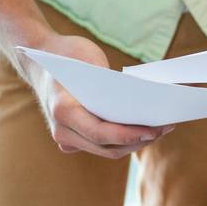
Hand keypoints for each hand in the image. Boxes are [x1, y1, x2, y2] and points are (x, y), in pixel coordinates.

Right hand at [15, 32, 172, 157]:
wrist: (40, 59)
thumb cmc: (68, 55)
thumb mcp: (90, 61)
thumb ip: (110, 86)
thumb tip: (143, 105)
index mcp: (62, 110)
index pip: (100, 133)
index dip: (128, 135)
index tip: (152, 131)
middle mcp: (62, 130)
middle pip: (107, 147)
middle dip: (138, 140)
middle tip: (166, 127)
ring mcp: (66, 138)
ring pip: (107, 150)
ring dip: (134, 142)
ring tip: (161, 128)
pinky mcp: (74, 139)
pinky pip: (102, 145)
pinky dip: (123, 139)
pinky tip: (145, 128)